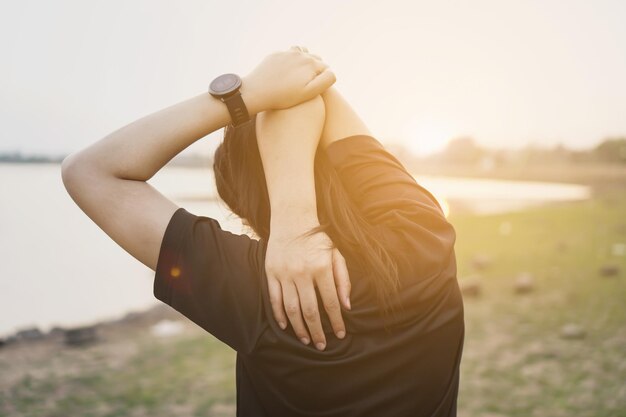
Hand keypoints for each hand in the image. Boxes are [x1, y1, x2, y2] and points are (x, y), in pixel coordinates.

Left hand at [242, 46, 335, 111]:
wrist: (256, 91)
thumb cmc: (284, 96)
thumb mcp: (309, 93)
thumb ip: (325, 81)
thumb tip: (331, 71)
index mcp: (311, 63)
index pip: (326, 69)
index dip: (323, 79)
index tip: (316, 89)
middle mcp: (300, 54)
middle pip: (315, 59)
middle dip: (315, 69)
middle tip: (308, 84)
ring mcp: (287, 53)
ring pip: (302, 53)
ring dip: (304, 62)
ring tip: (300, 75)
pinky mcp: (275, 55)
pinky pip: (288, 55)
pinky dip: (290, 61)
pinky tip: (286, 72)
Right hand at [265, 218, 350, 350]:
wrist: (292, 219)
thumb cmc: (318, 239)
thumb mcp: (336, 255)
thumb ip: (343, 280)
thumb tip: (346, 306)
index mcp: (321, 268)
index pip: (330, 302)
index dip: (336, 321)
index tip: (341, 334)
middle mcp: (302, 272)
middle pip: (310, 310)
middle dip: (317, 331)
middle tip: (322, 346)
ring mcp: (284, 273)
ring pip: (291, 308)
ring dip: (299, 328)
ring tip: (306, 339)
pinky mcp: (271, 272)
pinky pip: (274, 299)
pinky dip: (279, 315)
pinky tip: (286, 326)